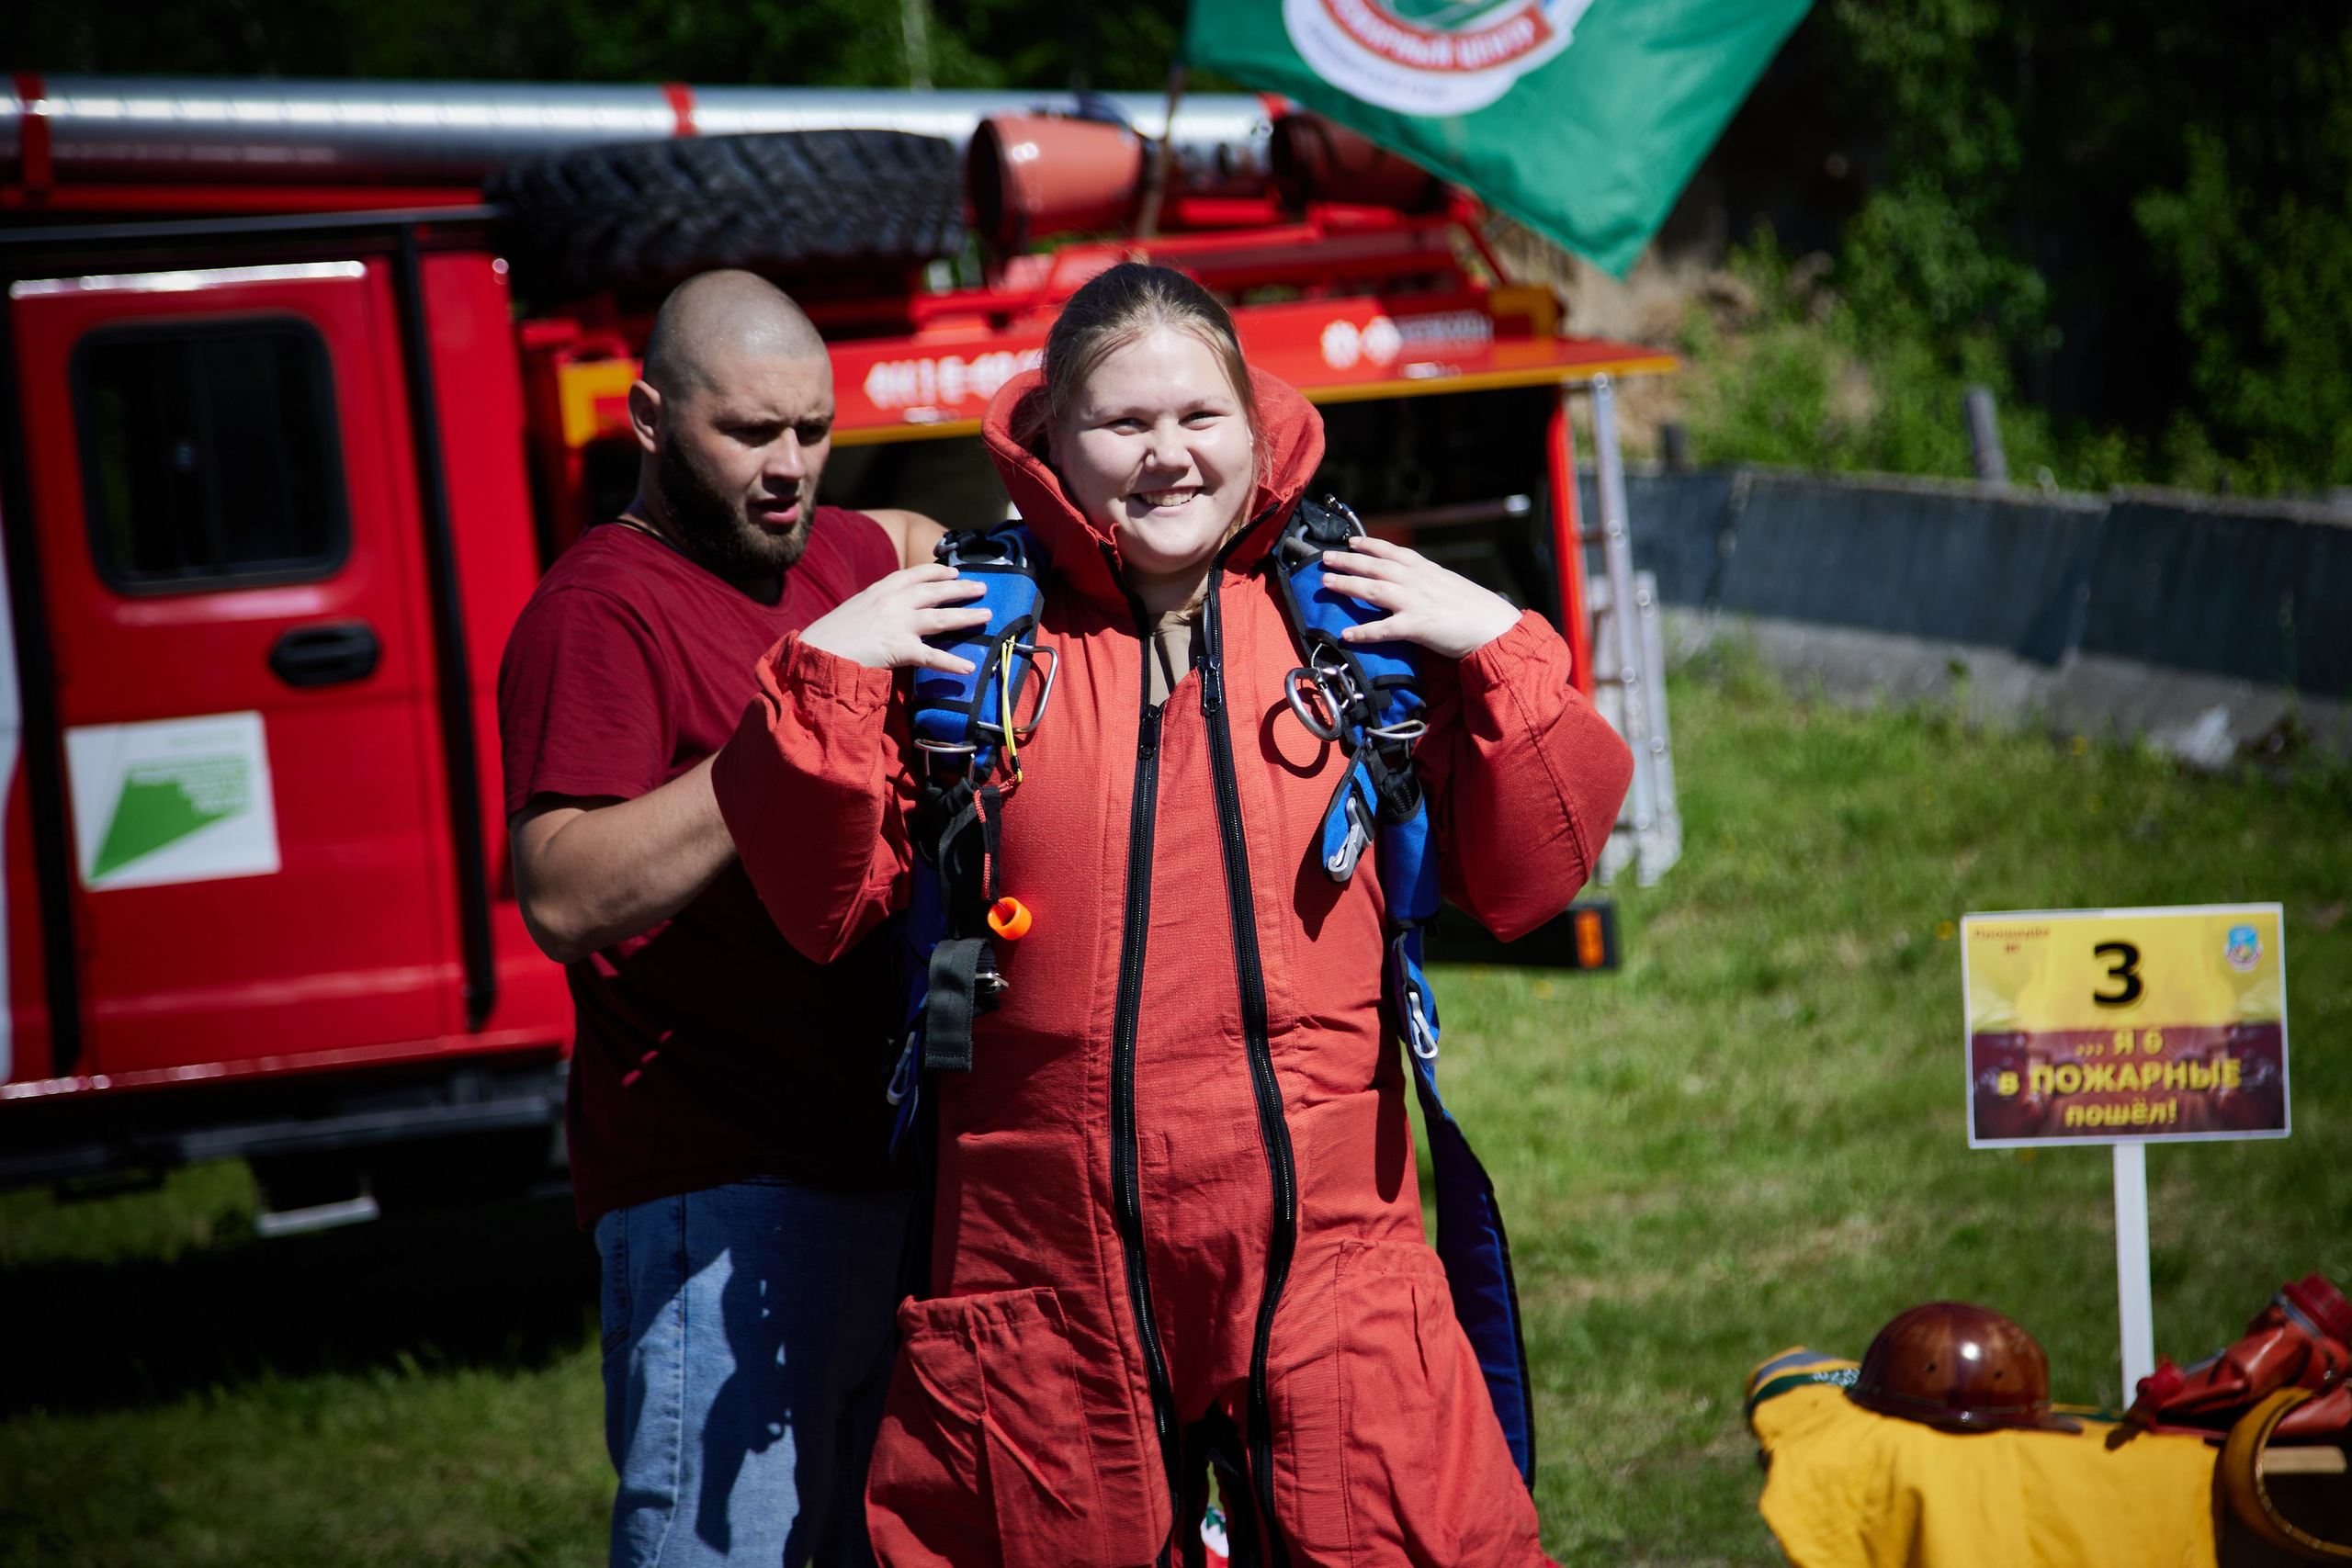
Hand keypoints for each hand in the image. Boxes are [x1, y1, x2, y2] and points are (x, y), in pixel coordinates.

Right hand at [800, 564, 989, 672]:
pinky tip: (968, 668)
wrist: (816, 652)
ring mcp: (898, 624)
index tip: (954, 572)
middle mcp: (893, 602)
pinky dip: (952, 664)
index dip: (937, 572)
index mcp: (880, 590)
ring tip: (987, 617)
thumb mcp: (855, 609)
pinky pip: (933, 657)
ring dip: (967, 617)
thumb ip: (876, 605)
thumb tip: (891, 610)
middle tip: (982, 588)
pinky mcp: (899, 649)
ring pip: (941, 618)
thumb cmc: (831, 634)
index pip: (915, 574)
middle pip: (935, 591)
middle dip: (961, 589)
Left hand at [1320, 536, 1520, 658]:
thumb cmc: (1478, 611)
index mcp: (1428, 570)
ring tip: (1326, 583)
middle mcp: (1419, 581)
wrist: (1498, 628)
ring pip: (1373, 589)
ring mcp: (1417, 602)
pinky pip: (1384, 629)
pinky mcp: (1418, 626)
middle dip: (1348, 560)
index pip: (1394, 552)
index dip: (1371, 544)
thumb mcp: (1451, 587)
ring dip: (1347, 585)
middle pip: (1376, 566)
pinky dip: (1364, 631)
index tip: (1352, 540)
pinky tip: (1346, 634)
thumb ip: (1429, 583)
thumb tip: (1413, 583)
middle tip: (1325, 558)